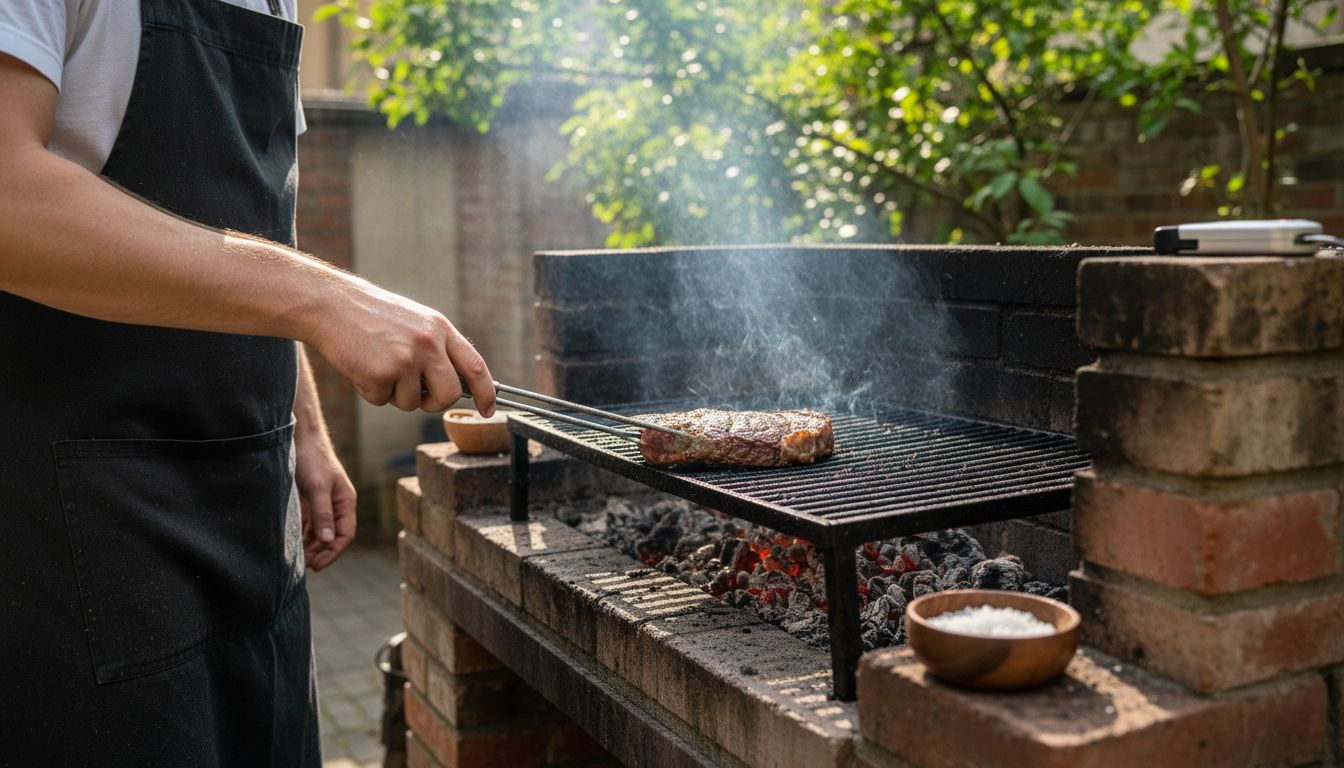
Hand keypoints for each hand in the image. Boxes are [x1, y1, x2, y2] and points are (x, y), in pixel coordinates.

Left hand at [294, 428, 356, 570]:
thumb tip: (328, 540)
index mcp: (345, 501)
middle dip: (321, 551)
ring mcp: (323, 501)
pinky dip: (304, 532)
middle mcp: (337, 503)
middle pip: (333, 535)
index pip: (345, 535)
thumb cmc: (311, 459)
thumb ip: (322, 514)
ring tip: (298, 556)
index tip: (317, 565)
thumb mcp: (317, 487)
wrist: (299, 436)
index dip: (333, 552)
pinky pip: (310, 521)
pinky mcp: (310, 498)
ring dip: (312, 544)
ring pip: (321, 530)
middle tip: (304, 564)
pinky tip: (294, 539)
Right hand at [306, 278, 496, 415]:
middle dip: (434, 403)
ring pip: (411, 403)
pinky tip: (361, 366)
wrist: (331, 304)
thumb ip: (439, 349)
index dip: (486, 392)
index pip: (476, 367)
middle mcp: (428, 344)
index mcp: (440, 329)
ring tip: (377, 364)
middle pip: (449, 395)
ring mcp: (405, 359)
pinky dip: (370, 391)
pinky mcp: (380, 373)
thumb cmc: (372, 316)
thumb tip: (458, 386)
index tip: (489, 410)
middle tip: (417, 395)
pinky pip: (382, 401)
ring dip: (394, 394)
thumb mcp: (416, 322)